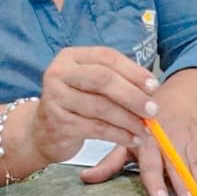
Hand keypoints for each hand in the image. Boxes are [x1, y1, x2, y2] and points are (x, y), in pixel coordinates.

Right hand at [31, 46, 158, 162]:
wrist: (42, 131)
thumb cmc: (76, 103)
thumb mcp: (91, 84)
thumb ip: (117, 80)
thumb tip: (151, 89)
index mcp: (71, 57)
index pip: (107, 57)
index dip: (133, 71)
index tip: (154, 86)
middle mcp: (59, 73)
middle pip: (103, 80)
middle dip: (132, 96)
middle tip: (153, 110)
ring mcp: (55, 98)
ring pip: (101, 107)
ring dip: (128, 119)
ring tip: (145, 128)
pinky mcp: (58, 123)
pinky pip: (96, 129)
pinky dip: (118, 134)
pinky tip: (131, 138)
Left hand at [81, 68, 196, 195]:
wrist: (182, 96)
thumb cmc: (149, 119)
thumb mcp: (127, 134)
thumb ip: (110, 161)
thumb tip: (87, 179)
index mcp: (150, 137)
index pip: (152, 161)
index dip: (155, 178)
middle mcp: (172, 139)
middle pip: (177, 164)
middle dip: (183, 182)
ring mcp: (192, 140)